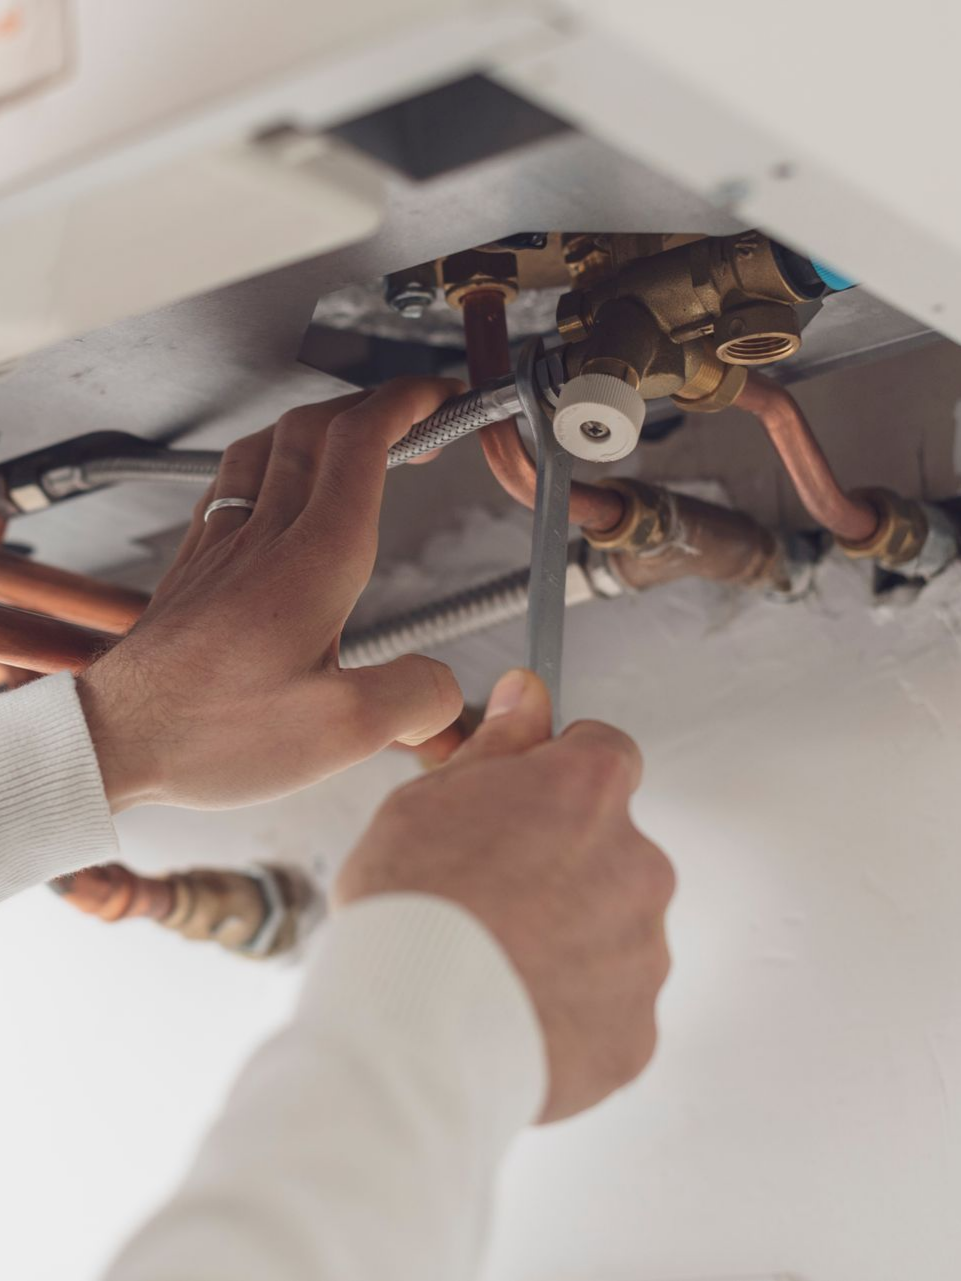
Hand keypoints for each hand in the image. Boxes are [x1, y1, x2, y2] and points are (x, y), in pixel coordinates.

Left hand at [78, 379, 464, 810]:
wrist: (113, 740)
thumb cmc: (209, 732)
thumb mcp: (342, 733)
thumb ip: (414, 699)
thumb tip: (445, 690)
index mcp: (314, 561)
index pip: (361, 441)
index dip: (410, 403)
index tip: (442, 399)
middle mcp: (265, 537)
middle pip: (317, 427)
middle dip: (378, 406)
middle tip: (418, 423)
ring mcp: (223, 545)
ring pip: (269, 443)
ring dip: (322, 426)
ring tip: (354, 441)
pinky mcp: (195, 565)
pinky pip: (230, 481)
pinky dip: (271, 460)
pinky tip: (274, 485)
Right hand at [334, 668, 674, 1121]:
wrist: (408, 1035)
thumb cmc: (410, 911)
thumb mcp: (431, 797)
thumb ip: (500, 744)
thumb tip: (529, 695)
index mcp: (590, 792)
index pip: (605, 754)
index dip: (559, 776)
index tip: (526, 803)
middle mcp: (637, 864)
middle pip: (610, 849)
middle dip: (563, 866)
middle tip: (490, 897)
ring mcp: (642, 954)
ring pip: (611, 931)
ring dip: (569, 939)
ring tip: (492, 965)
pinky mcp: (634, 1032)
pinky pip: (608, 1010)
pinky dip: (570, 1012)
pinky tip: (510, 1012)